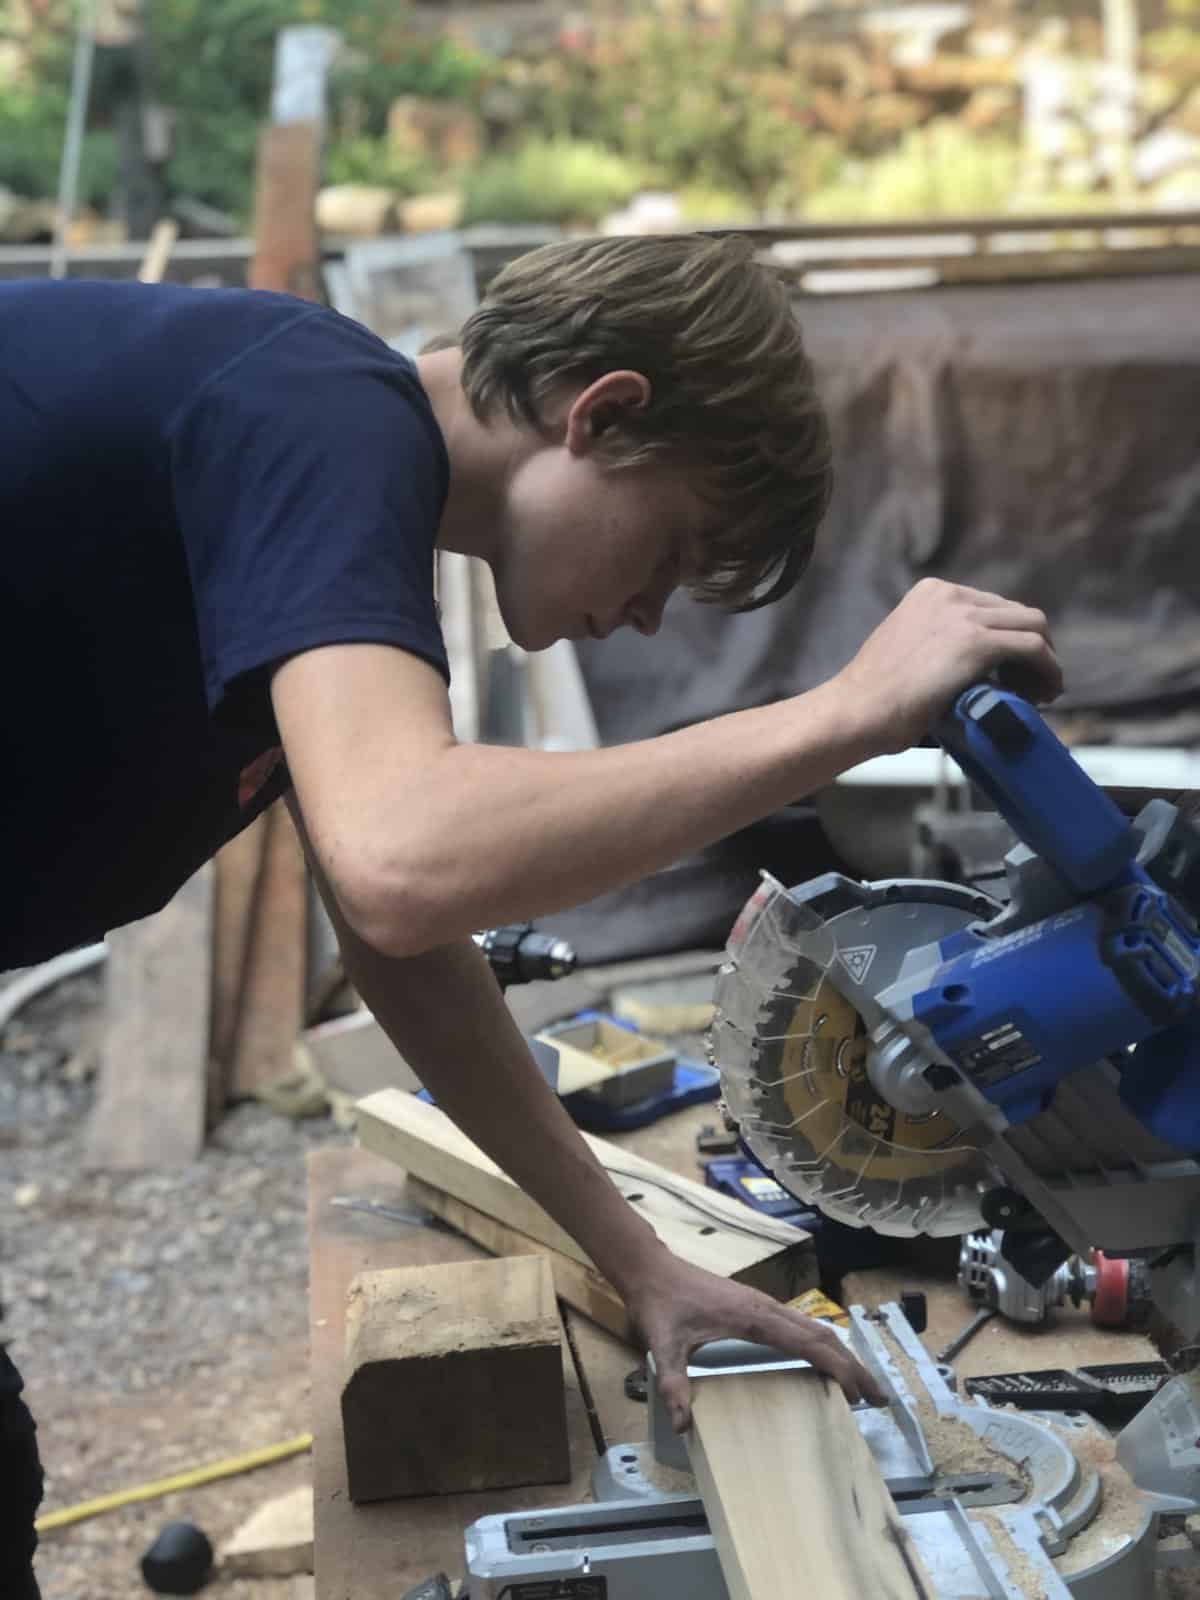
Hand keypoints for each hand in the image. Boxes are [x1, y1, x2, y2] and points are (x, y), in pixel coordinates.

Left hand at [622, 1252, 883, 1432]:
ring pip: (814, 1328)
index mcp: (754, 1317)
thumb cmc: (660, 1304)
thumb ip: (672, 1383)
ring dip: (841, 1355)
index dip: (838, 1367)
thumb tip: (683, 1426)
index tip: (859, 1393)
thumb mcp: (662, 1345)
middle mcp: (767, 1308)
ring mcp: (763, 1305)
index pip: (808, 1343)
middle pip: (822, 1335)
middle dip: (853, 1365)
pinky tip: (822, 1364)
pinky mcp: (756, 1307)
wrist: (652, 1269)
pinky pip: (800, 1327)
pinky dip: (822, 1346)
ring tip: (861, 1386)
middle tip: (877, 1398)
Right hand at [834, 578, 1062, 754]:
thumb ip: (937, 643)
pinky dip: (1048, 671)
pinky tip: (1046, 693)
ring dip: (1045, 660)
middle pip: (1017, 613)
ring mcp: (965, 616)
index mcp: (931, 592)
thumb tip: (971, 667)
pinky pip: (1034, 649)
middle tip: (1031, 684)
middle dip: (1031, 648)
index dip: (1010, 639)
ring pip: (1034, 626)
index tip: (1013, 671)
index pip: (992, 607)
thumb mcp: (906, 649)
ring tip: (1041, 692)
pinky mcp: (978, 643)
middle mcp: (950, 595)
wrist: (857, 710)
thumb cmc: (873, 696)